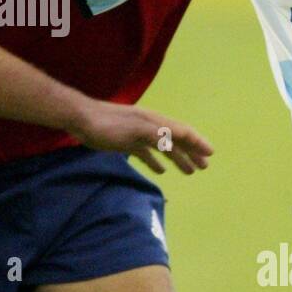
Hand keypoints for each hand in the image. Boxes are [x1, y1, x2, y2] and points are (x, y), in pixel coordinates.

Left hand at [72, 101, 212, 174]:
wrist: (81, 120)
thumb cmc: (108, 125)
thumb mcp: (135, 130)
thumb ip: (158, 135)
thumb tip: (179, 141)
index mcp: (155, 122)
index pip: (182, 132)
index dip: (198, 142)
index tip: (211, 154)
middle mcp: (150, 127)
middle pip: (176, 140)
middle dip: (191, 153)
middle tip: (204, 167)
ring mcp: (138, 134)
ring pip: (163, 148)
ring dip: (177, 158)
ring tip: (188, 172)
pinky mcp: (126, 142)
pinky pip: (146, 153)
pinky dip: (156, 162)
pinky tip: (160, 171)